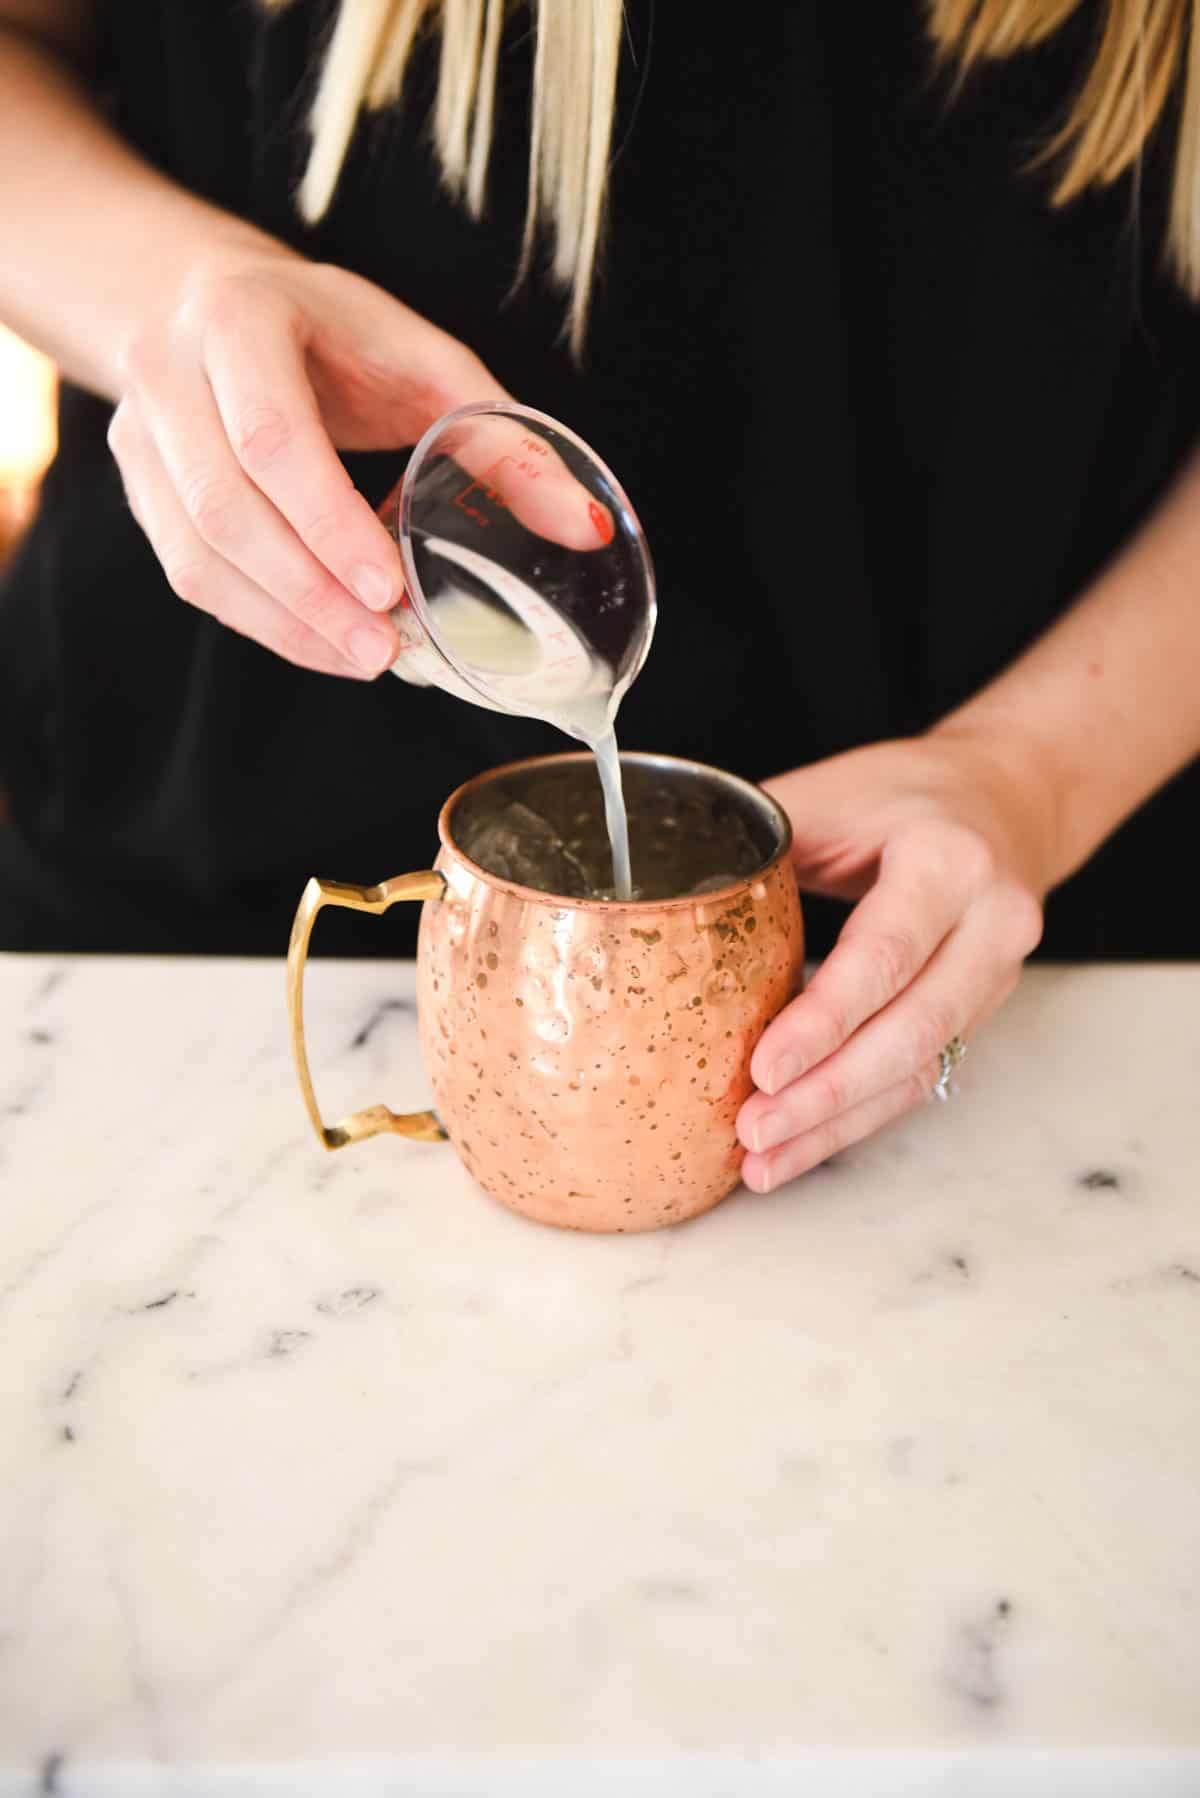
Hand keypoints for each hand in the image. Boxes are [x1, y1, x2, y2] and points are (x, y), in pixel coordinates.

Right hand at [106, 243, 509, 677]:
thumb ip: (500, 440)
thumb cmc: (331, 334)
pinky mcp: (139, 486)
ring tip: (364, 658)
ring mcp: (140, 433)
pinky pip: (190, 574)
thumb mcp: (422, 360)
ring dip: (284, 620)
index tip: (385, 588)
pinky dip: (261, 622)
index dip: (325, 521)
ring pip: (198, 552)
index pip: (270, 435)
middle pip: (224, 506)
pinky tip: (322, 644)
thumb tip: (585, 528)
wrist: (205, 299)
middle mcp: (170, 372)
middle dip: (307, 593)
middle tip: (382, 649)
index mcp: (240, 319)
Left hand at [737, 730, 1053, 1191]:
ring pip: (920, 1067)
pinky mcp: (980, 1012)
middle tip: (752, 1130)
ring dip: (838, 1123)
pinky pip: (921, 1077)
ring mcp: (995, 976)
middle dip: (827, 1093)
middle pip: (911, 1029)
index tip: (762, 1069)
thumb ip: (759, 843)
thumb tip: (657, 894)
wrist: (1008, 798)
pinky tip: (801, 1148)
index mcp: (949, 860)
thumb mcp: (833, 793)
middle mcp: (991, 923)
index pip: (885, 956)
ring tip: (764, 1161)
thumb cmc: (903, 793)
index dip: (823, 1020)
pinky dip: (858, 1118)